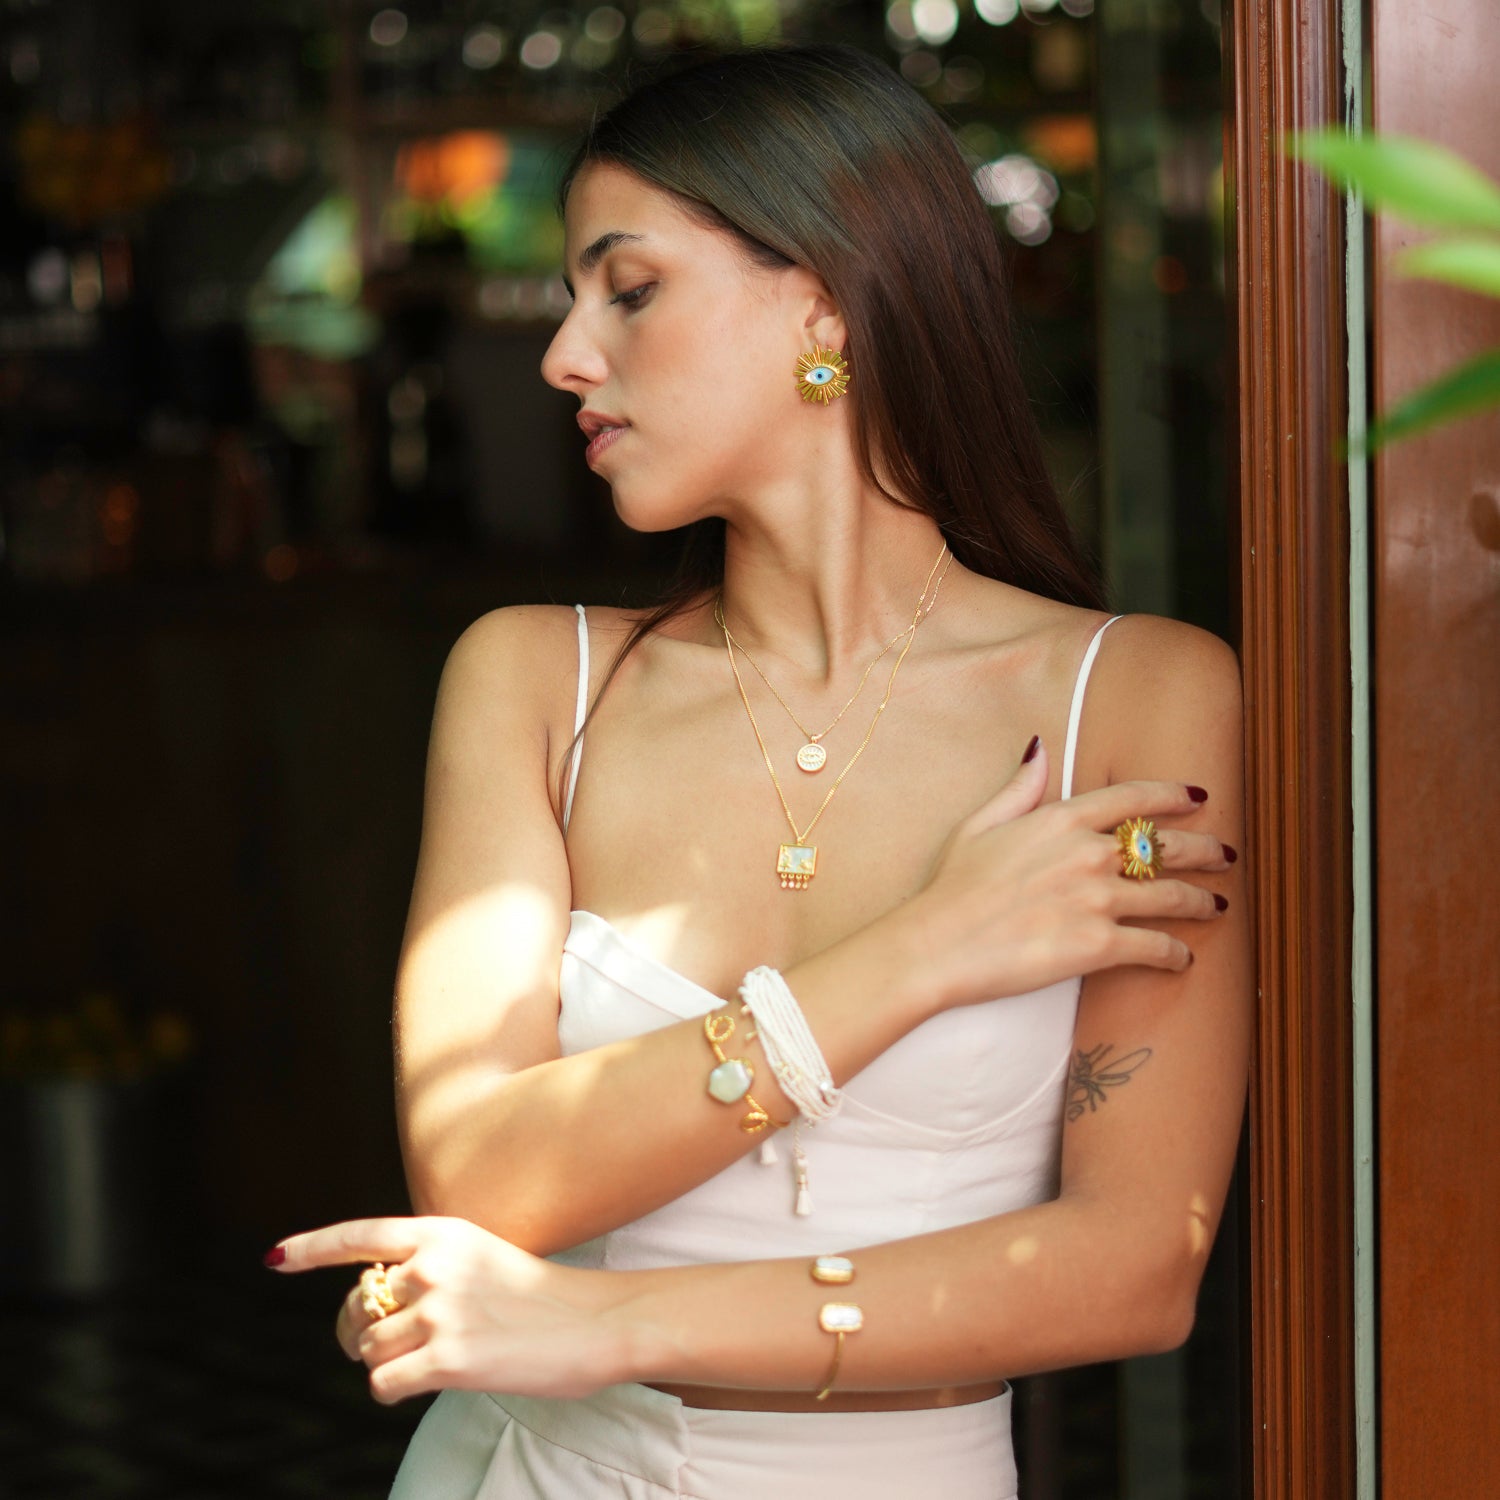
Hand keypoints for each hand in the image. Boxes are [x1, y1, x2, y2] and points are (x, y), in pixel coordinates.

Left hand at [266, 1216, 628, 1404]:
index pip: (361, 1236)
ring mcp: (438, 1311)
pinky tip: (434, 1380)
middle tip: (391, 1347)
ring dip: (392, 1362)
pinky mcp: (447, 1359)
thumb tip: (374, 1304)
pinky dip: (397, 1389)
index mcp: (442, 1232)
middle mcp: (432, 1266)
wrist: (595, 1321)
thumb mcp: (482, 1256)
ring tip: (440, 1357)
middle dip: (361, 1331)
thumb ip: (431, 1267)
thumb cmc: (540, 1296)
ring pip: (368, 1348)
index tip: (276, 1258)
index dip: (313, 1247)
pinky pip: (383, 1383)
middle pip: (356, 1305)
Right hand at [910, 738, 1231, 1008]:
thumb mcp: (979, 824)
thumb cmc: (951, 887)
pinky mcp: (1099, 946)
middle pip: (1167, 846)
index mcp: (1061, 820)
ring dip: (1202, 903)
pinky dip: (1176, 954)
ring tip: (1217, 906)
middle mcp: (1088, 854)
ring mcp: (1098, 900)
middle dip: (1205, 850)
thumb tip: (1040, 747)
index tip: (1197, 797)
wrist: (938, 943)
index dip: (1172, 796)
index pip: (1134, 798)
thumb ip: (1019, 788)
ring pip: (1173, 897)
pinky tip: (1185, 958)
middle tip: (1226, 856)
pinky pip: (1156, 947)